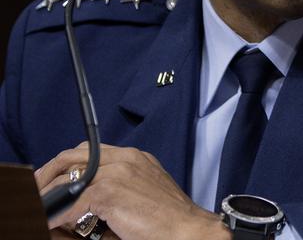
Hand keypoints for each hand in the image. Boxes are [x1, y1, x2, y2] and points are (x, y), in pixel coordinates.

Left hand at [36, 142, 229, 239]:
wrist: (187, 229)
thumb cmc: (168, 218)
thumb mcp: (143, 193)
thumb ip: (119, 187)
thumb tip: (85, 200)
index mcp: (134, 157)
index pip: (91, 151)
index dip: (66, 164)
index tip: (53, 179)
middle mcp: (125, 158)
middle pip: (74, 156)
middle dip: (49, 173)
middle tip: (37, 191)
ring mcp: (117, 172)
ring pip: (67, 177)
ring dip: (48, 194)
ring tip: (40, 209)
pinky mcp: (110, 191)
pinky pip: (70, 202)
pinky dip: (56, 215)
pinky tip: (51, 224)